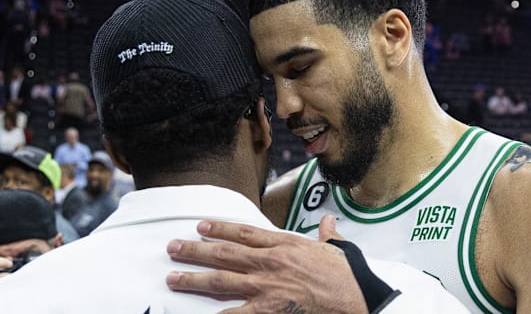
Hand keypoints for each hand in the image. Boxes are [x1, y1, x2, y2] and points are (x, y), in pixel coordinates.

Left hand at [166, 215, 367, 313]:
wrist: (358, 299)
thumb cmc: (348, 277)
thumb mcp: (337, 250)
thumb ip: (327, 236)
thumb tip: (328, 224)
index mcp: (285, 245)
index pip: (244, 232)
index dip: (220, 227)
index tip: (200, 226)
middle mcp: (270, 263)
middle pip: (225, 253)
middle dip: (195, 250)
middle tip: (173, 248)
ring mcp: (266, 288)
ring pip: (222, 281)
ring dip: (194, 279)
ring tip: (172, 278)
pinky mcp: (269, 311)